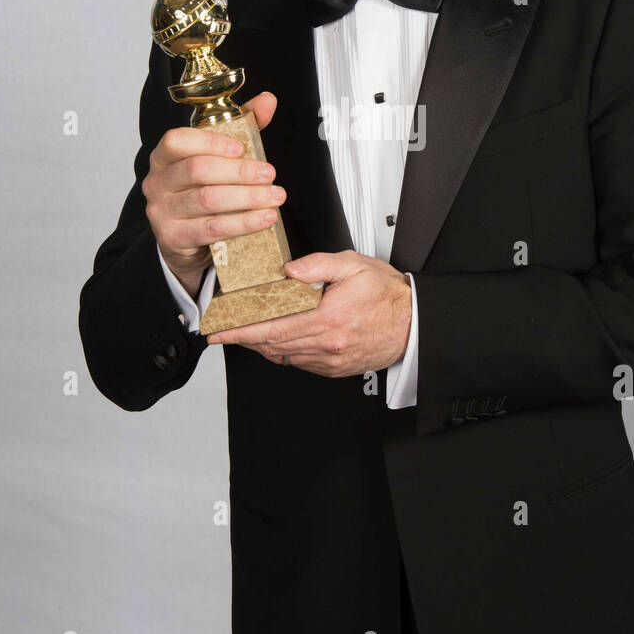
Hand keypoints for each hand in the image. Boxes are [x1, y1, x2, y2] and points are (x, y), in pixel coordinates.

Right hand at [143, 92, 284, 291]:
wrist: (184, 238)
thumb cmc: (202, 190)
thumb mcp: (219, 157)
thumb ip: (242, 126)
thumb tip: (267, 100)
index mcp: (164, 156)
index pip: (177, 140)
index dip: (210, 141)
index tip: (241, 148)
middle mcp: (157, 182)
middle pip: (197, 170)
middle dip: (239, 172)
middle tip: (269, 174)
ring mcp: (162, 211)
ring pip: (207, 200)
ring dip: (247, 198)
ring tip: (275, 197)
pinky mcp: (174, 237)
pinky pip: (212, 228)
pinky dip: (243, 223)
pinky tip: (264, 218)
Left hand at [205, 250, 412, 376]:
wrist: (413, 324)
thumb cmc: (387, 295)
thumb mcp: (354, 266)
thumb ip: (318, 264)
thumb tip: (289, 270)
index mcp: (327, 319)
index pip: (272, 328)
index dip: (241, 331)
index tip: (220, 331)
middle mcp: (326, 344)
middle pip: (272, 345)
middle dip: (244, 339)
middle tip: (224, 331)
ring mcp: (329, 360)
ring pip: (283, 356)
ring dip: (262, 345)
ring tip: (247, 332)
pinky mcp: (334, 368)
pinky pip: (299, 362)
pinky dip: (283, 351)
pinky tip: (277, 339)